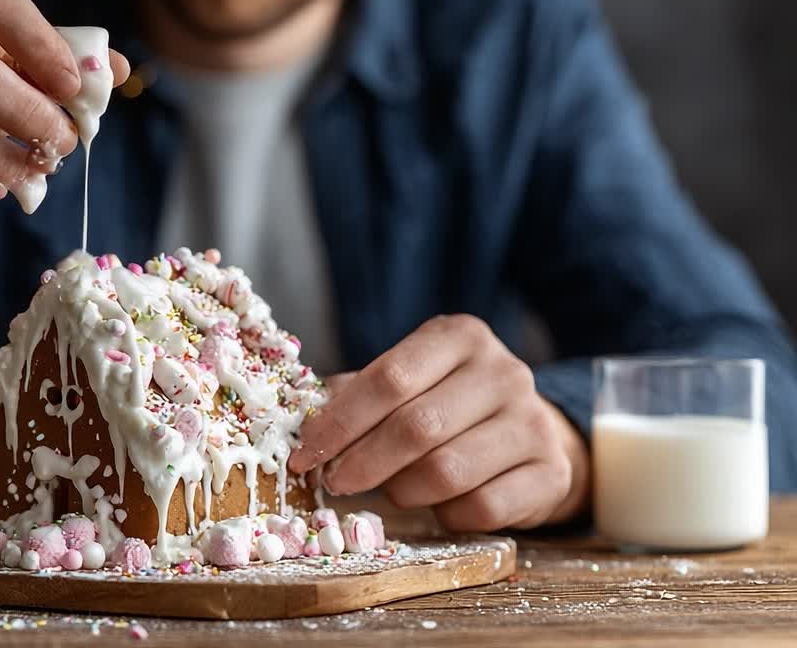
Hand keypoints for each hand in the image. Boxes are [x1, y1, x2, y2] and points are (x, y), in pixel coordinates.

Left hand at [288, 314, 589, 531]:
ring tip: (390, 490)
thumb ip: (356, 394)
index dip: (339, 422)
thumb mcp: (406, 383)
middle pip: (416, 427)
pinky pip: (481, 508)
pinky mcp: (551, 473)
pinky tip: (439, 505)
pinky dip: (446, 515)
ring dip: (402, 491)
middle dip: (363, 462)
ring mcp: (534, 422)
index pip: (389, 379)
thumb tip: (302, 418)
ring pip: (447, 471)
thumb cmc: (448, 405)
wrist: (530, 434)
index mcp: (459, 338)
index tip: (304, 454)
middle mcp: (504, 372)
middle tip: (336, 482)